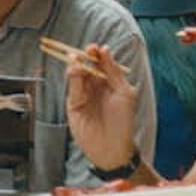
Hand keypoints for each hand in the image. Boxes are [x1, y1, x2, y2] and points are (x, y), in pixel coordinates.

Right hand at [64, 44, 138, 173]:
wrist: (111, 148)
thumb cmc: (123, 122)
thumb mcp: (124, 93)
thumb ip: (113, 71)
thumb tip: (105, 50)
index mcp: (110, 82)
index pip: (101, 63)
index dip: (97, 54)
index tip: (95, 48)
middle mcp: (96, 86)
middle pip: (87, 65)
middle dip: (85, 57)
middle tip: (84, 52)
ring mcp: (84, 94)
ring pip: (77, 74)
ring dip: (77, 66)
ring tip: (77, 61)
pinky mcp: (73, 103)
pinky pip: (72, 87)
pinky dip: (72, 78)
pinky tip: (75, 71)